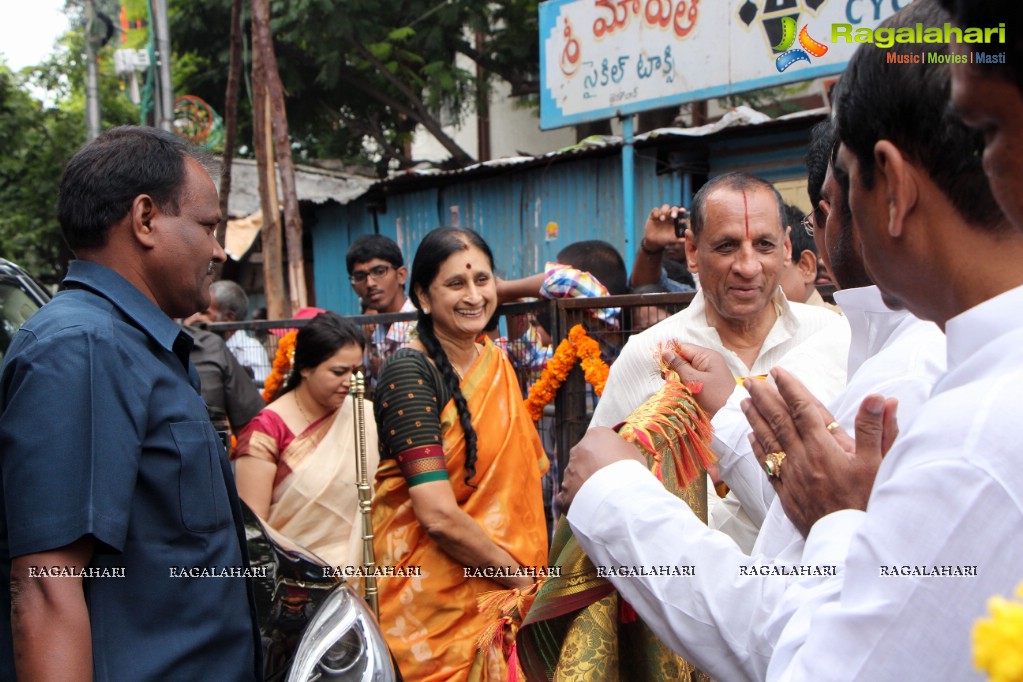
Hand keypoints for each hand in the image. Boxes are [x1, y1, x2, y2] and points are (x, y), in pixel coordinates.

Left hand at [557, 427, 644, 512]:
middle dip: (592, 467)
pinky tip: (587, 508)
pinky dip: (575, 500)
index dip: (606, 452)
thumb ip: (622, 450)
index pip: (598, 440)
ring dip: (584, 484)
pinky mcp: (563, 493)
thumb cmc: (631, 471)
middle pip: (584, 457)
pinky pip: (567, 496)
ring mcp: (568, 472)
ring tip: (601, 497)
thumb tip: (619, 453)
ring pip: (575, 477)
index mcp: (595, 436)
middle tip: (607, 481)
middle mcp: (577, 451)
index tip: (615, 463)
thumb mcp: (634, 453)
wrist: (619, 498)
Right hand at [643, 204, 686, 251]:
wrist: (653, 241)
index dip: (682, 210)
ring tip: (662, 219)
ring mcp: (662, 214)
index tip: (683, 211)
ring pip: (665, 207)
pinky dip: (656, 213)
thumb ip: (678, 239)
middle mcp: (670, 215)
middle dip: (674, 210)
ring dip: (665, 211)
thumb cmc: (665, 239)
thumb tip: (685, 240)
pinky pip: (655, 210)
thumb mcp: (672, 240)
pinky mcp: (654, 215)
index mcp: (676, 220)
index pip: (681, 213)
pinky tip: (656, 218)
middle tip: (673, 216)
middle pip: (674, 208)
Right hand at [660, 344, 733, 416]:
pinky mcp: (707, 382)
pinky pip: (692, 378)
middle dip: (674, 368)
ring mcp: (708, 372)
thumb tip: (665, 352)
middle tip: (667, 379)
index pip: (683, 348)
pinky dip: (685, 383)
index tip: (663, 368)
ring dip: (678, 377)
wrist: (729, 415)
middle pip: (685, 358)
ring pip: (686, 369)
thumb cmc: (713, 396)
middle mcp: (708, 361)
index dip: (671, 356)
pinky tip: (681, 390)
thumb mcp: (693, 379)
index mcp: (707, 356)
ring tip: (674, 386)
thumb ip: (678, 365)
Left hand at [741, 367, 898, 536]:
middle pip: (779, 420)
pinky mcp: (785, 492)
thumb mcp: (879, 464)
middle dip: (764, 397)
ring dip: (754, 418)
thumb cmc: (867, 503)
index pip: (803, 409)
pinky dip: (757, 448)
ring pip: (768, 440)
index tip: (778, 372)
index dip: (790, 388)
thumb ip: (878, 429)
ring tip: (743, 400)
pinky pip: (766, 464)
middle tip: (751, 380)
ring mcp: (790, 475)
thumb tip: (879, 398)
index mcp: (824, 447)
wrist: (847, 541)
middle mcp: (802, 457)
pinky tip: (750, 436)